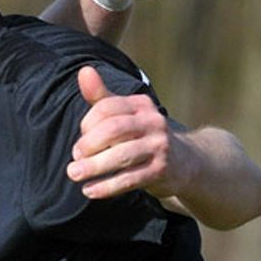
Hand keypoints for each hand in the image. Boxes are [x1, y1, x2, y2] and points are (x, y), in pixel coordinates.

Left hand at [66, 66, 189, 199]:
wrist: (186, 162)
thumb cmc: (142, 135)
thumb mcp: (124, 114)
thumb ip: (101, 96)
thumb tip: (84, 70)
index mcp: (140, 104)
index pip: (107, 108)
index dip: (87, 124)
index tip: (79, 143)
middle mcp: (153, 121)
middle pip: (113, 129)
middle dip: (88, 144)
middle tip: (74, 159)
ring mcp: (160, 146)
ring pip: (122, 155)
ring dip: (93, 167)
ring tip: (74, 174)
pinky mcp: (162, 170)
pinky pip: (130, 179)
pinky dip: (107, 186)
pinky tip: (90, 191)